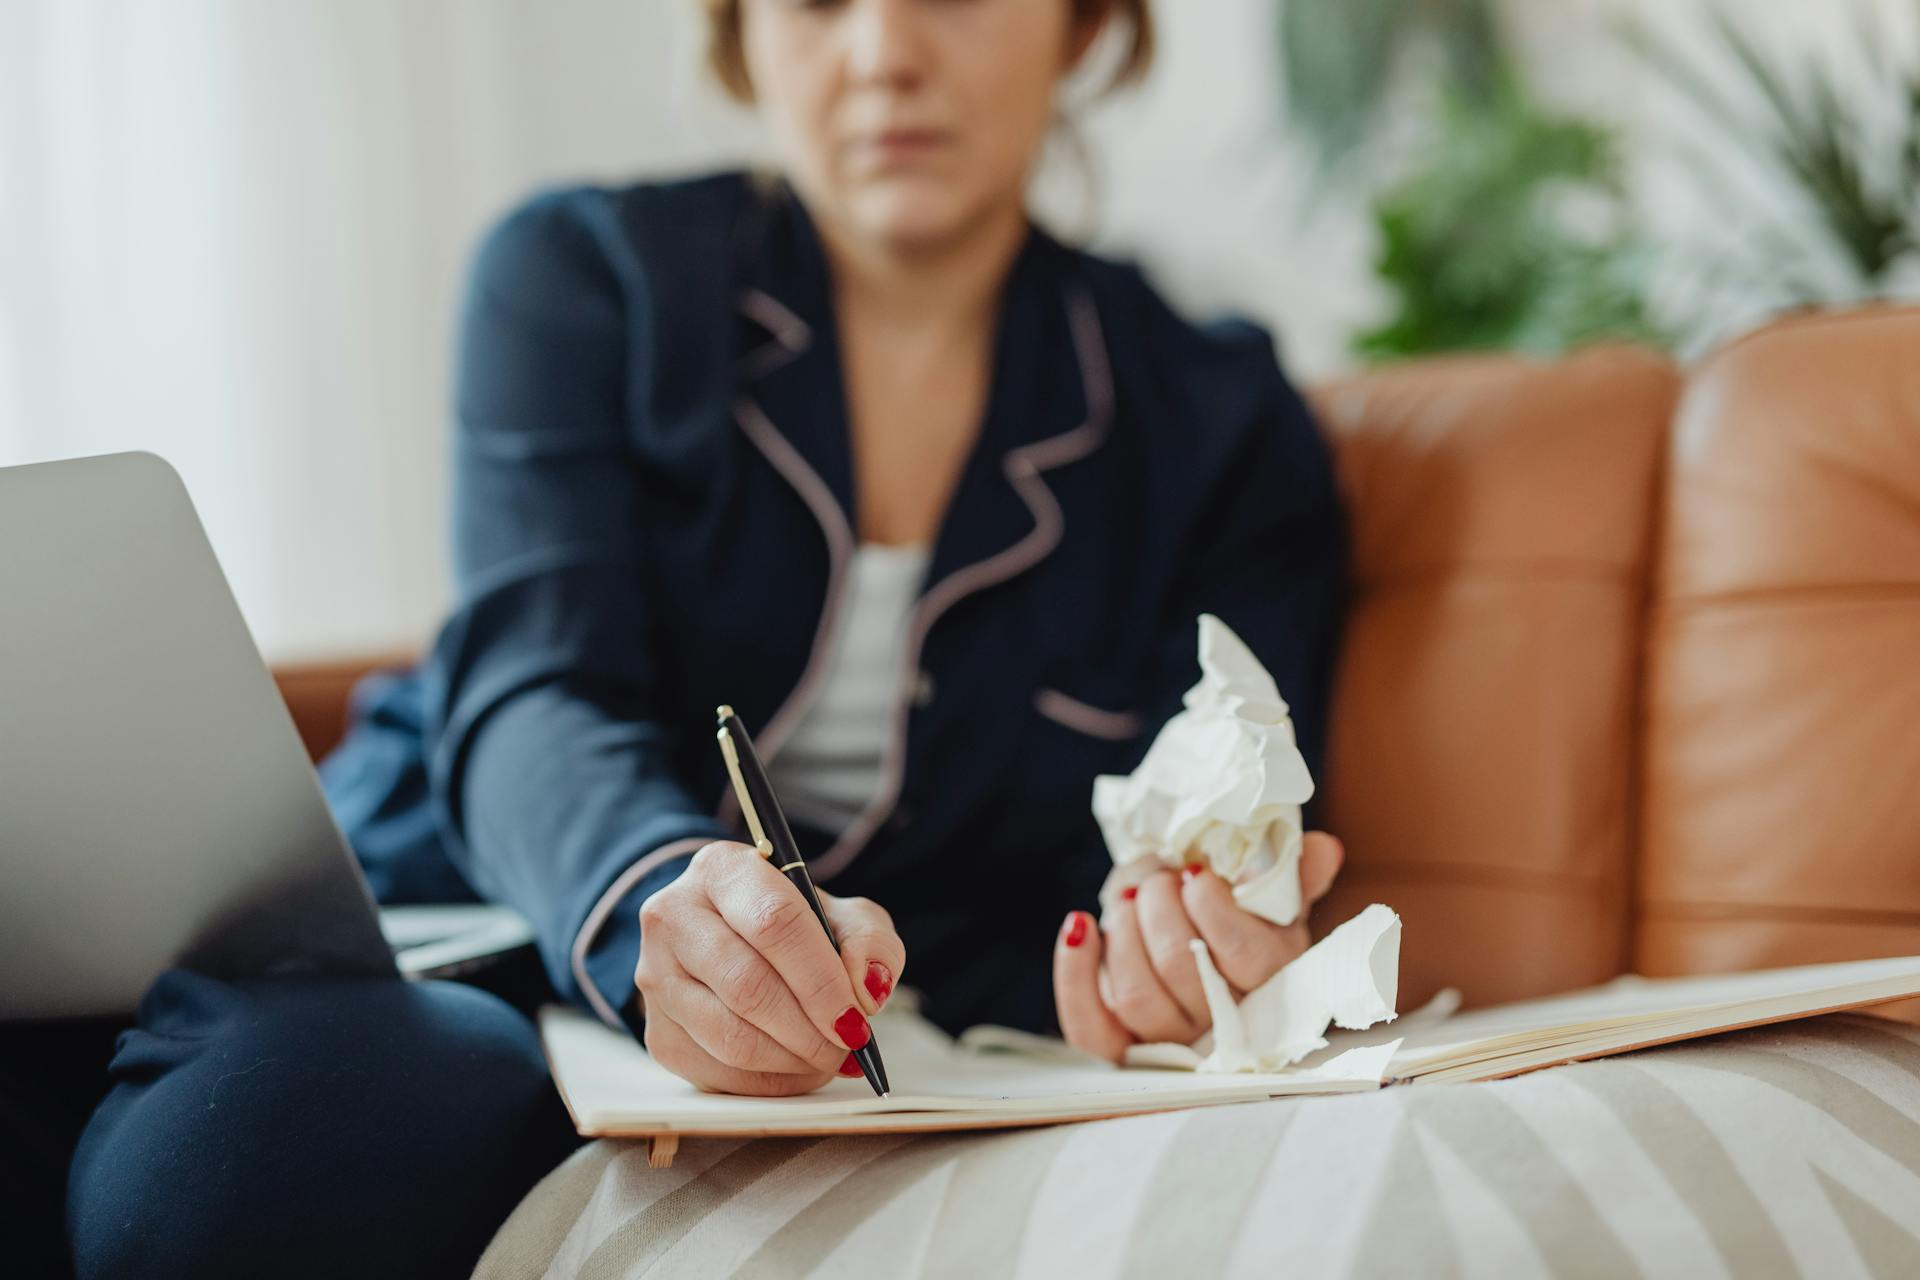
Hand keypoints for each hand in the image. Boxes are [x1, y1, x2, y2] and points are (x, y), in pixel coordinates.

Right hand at [633, 840, 905, 1094]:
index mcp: (722, 870)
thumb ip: (869, 943)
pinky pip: (715, 1073)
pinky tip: (796, 1069)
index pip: (773, 922)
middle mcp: (674, 916)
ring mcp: (656, 976)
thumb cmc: (794, 927)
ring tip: (827, 1059)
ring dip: (791, 1060)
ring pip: (729, 1036)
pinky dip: (767, 1083)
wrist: (733, 941)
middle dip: (809, 1028)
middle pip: (747, 984)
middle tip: (847, 1046)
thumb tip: (866, 991)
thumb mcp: (843, 916)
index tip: (856, 1018)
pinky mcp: (657, 1031)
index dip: (820, 979)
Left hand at [1053, 831, 1344, 1061]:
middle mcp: (1222, 1023)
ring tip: (1129, 897)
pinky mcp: (1116, 1042)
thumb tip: (1321, 849)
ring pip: (1137, 996)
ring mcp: (1167, 1039)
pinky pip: (1089, 1026)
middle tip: (1159, 879)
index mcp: (1272, 982)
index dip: (1215, 910)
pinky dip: (1075, 975)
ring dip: (1124, 933)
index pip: (1247, 958)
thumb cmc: (1237, 920)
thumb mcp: (1272, 898)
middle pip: (1183, 971)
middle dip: (1161, 909)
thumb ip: (1294, 874)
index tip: (1194, 874)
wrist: (1192, 944)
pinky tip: (1079, 925)